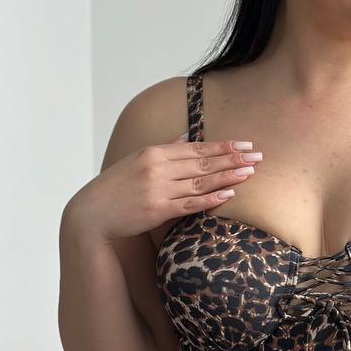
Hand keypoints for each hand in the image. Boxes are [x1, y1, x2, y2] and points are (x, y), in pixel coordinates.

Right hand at [64, 133, 263, 244]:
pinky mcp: (157, 210)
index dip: (223, 146)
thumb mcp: (137, 161)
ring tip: (250, 172)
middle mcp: (158, 168)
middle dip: (232, 158)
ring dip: (227, 176)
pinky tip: (229, 194)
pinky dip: (210, 198)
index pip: (196, 147)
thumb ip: (165, 149)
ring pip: (200, 181)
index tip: (245, 145)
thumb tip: (186, 137)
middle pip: (203, 162)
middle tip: (257, 156)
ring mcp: (158, 189)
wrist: (92, 214)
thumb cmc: (116, 188)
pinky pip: (189, 203)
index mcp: (154, 152)